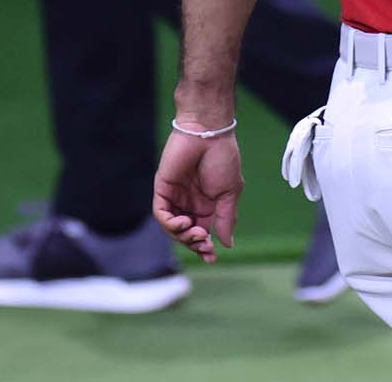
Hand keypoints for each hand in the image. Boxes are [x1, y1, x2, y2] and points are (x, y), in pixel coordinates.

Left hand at [153, 127, 242, 262]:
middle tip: (205, 245)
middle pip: (186, 233)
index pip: (202, 232)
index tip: (212, 257)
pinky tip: (183, 223)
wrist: (208, 134)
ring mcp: (175, 197)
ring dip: (183, 236)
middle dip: (194, 244)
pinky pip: (161, 214)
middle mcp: (190, 203)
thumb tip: (227, 244)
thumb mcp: (230, 193)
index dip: (205, 247)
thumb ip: (226, 219)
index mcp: (207, 204)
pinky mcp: (162, 189)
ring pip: (172, 227)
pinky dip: (170, 223)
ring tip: (196, 233)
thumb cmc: (223, 159)